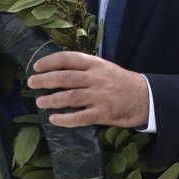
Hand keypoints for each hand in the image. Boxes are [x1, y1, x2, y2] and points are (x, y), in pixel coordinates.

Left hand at [26, 51, 150, 128]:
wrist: (146, 98)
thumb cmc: (122, 83)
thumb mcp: (106, 68)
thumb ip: (86, 68)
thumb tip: (60, 70)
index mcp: (96, 64)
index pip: (68, 58)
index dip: (50, 61)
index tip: (36, 66)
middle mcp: (96, 78)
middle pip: (65, 77)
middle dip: (45, 80)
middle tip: (31, 83)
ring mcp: (100, 96)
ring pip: (70, 97)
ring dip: (51, 100)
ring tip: (40, 102)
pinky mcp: (104, 113)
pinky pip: (80, 117)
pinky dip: (65, 119)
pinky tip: (54, 120)